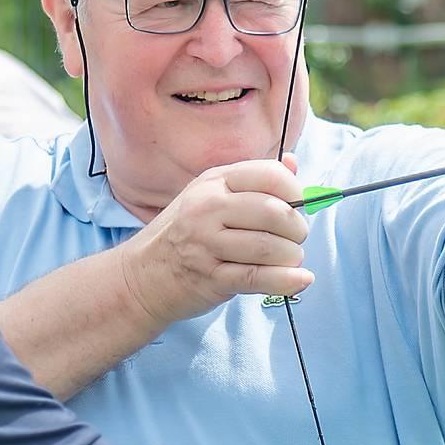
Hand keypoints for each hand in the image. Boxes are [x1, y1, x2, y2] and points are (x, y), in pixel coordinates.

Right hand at [117, 159, 310, 326]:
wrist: (142, 275)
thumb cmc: (186, 233)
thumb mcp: (211, 196)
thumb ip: (253, 181)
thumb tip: (294, 164)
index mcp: (214, 181)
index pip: (270, 175)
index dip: (295, 192)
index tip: (299, 207)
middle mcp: (208, 207)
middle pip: (275, 212)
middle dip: (297, 229)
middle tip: (294, 239)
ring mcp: (206, 243)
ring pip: (269, 246)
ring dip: (292, 256)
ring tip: (290, 259)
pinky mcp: (211, 277)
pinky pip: (258, 277)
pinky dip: (287, 280)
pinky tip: (302, 279)